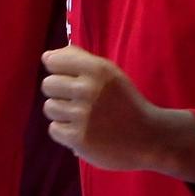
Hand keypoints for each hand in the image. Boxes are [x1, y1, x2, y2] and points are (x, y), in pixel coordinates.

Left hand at [40, 46, 194, 179]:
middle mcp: (88, 89)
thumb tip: (46, 56)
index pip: (52, 61)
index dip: (58, 70)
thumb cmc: (124, 102)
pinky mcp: (79, 138)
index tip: (70, 78)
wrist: (148, 137)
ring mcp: (83, 115)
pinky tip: (82, 130)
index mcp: (97, 69)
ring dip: (62, 113)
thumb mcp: (109, 73)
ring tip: (82, 117)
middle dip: (59, 92)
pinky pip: (54, 129)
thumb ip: (79, 59)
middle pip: (47, 84)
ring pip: (49, 107)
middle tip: (78, 101)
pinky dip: (65, 131)